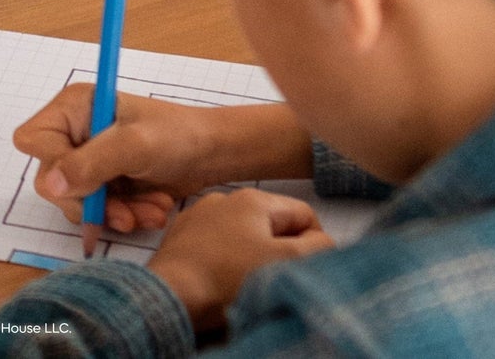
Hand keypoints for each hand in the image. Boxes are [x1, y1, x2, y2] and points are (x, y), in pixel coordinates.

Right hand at [14, 86, 311, 235]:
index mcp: (74, 107)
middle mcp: (73, 132)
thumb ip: (92, 163)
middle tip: (126, 212)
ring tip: (151, 212)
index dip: (54, 165)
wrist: (213, 155)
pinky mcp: (102, 184)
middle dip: (92, 201)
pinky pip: (95, 212)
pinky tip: (151, 212)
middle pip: (51, 179)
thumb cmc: (179, 136)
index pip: (33, 140)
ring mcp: (87, 160)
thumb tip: (50, 186)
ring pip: (75, 202)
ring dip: (113, 213)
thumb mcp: (136, 146)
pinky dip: (122, 217)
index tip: (88, 180)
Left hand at [148, 190, 332, 332]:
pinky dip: (225, 259)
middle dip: (282, 250)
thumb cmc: (228, 278)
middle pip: (272, 224)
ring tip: (248, 282)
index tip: (307, 269)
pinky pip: (216, 244)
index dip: (315, 242)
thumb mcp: (284, 261)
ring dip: (253, 255)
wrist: (169, 295)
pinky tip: (221, 279)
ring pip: (243, 234)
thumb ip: (316, 247)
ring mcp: (198, 216)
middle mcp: (225, 198)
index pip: (304, 215)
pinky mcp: (180, 237)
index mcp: (254, 199)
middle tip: (278, 278)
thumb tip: (325, 242)